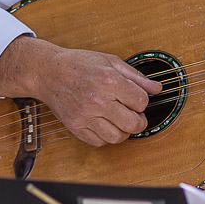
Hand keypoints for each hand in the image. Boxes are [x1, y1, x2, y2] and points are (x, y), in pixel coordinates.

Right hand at [0, 37, 162, 146]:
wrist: (47, 72)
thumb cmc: (78, 64)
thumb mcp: (109, 61)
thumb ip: (135, 76)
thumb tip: (156, 88)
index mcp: (109, 80)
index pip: (141, 102)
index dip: (142, 101)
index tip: (135, 98)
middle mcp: (98, 100)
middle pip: (133, 124)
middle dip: (139, 121)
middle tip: (134, 115)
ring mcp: (85, 115)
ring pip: (118, 137)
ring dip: (123, 130)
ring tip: (118, 119)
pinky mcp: (76, 126)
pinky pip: (99, 142)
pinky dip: (105, 136)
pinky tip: (103, 123)